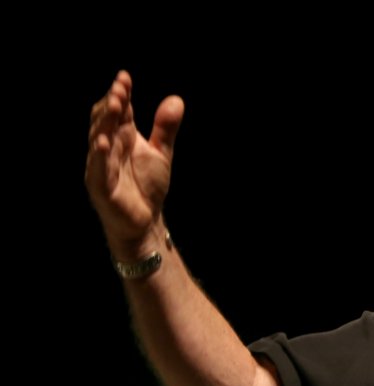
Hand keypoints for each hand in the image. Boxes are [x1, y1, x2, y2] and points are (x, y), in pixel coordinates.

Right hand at [85, 70, 183, 260]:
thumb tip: (176, 100)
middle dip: (112, 103)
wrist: (146, 221)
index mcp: (122, 138)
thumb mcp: (161, 153)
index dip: (121, 94)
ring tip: (115, 105)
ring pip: (99, 139)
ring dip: (105, 122)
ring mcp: (102, 166)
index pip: (119, 111)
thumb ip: (166, 128)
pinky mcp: (101, 186)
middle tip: (120, 87)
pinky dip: (100, 155)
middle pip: (106, 121)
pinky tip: (103, 142)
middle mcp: (109, 148)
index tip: (125, 77)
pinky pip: (99, 168)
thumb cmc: (147, 186)